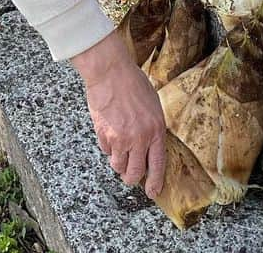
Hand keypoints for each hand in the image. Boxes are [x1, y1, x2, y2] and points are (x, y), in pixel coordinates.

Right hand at [71, 31, 166, 197]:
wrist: (110, 72)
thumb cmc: (132, 82)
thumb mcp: (152, 105)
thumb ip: (152, 127)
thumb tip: (149, 144)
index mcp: (156, 129)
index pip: (158, 164)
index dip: (155, 182)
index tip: (152, 191)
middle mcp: (140, 138)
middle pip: (135, 173)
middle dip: (132, 178)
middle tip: (129, 176)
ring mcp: (120, 138)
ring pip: (118, 166)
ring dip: (118, 163)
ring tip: (118, 151)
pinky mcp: (104, 134)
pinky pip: (105, 151)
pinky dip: (107, 148)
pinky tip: (109, 133)